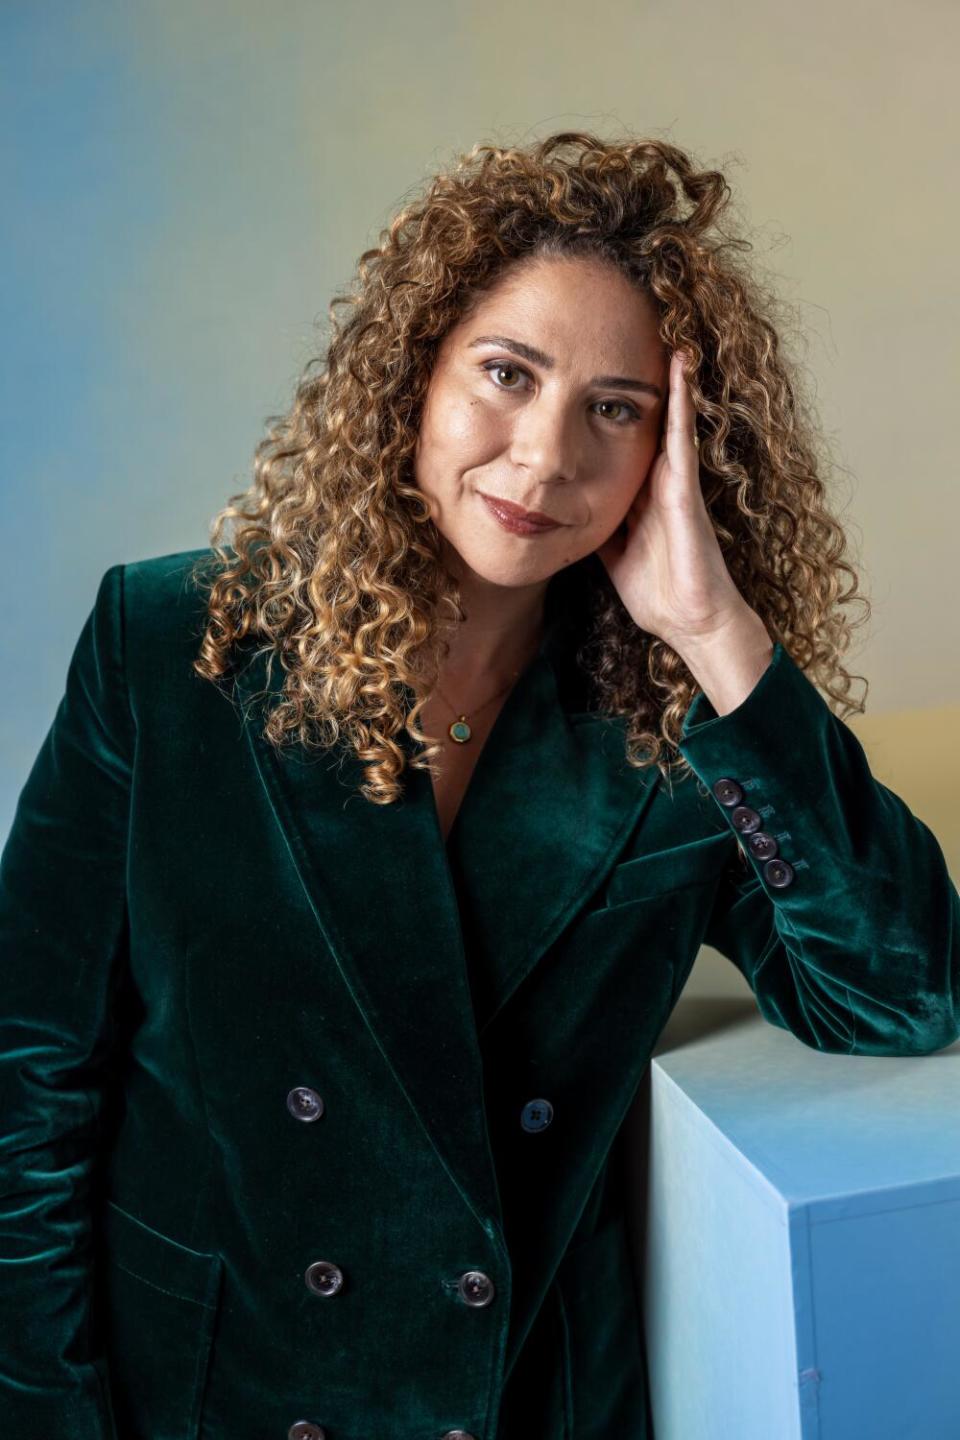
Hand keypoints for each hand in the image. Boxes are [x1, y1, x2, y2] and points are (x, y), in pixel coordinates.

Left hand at [594, 349, 751, 649]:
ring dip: (665, 377)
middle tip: (623, 332)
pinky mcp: (686, 488)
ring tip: (660, 329)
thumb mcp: (609, 552)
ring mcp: (674, 481)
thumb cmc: (655, 594)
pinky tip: (679, 366)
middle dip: (634, 384)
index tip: (590, 372)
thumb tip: (561, 509)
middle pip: (642, 421)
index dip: (604, 410)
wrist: (690, 621)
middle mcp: (657, 481)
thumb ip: (593, 526)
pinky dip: (681, 401)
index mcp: (637, 495)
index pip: (618, 442)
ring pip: (666, 418)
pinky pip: (682, 436)